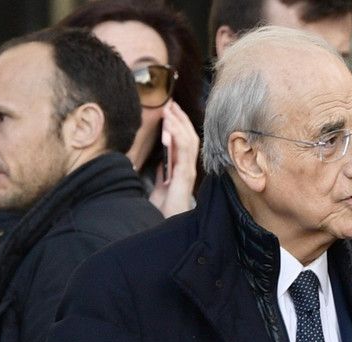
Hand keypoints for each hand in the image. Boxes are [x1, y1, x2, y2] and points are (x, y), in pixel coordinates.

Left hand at [148, 100, 199, 217]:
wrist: (168, 228)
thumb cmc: (165, 213)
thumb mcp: (161, 189)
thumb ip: (163, 175)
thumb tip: (161, 163)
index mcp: (182, 170)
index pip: (184, 142)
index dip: (179, 125)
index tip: (169, 111)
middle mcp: (188, 169)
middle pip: (189, 137)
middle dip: (180, 119)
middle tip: (170, 103)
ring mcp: (188, 172)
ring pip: (189, 140)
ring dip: (179, 123)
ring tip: (170, 109)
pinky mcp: (185, 176)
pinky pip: (184, 151)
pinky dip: (178, 135)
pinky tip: (169, 124)